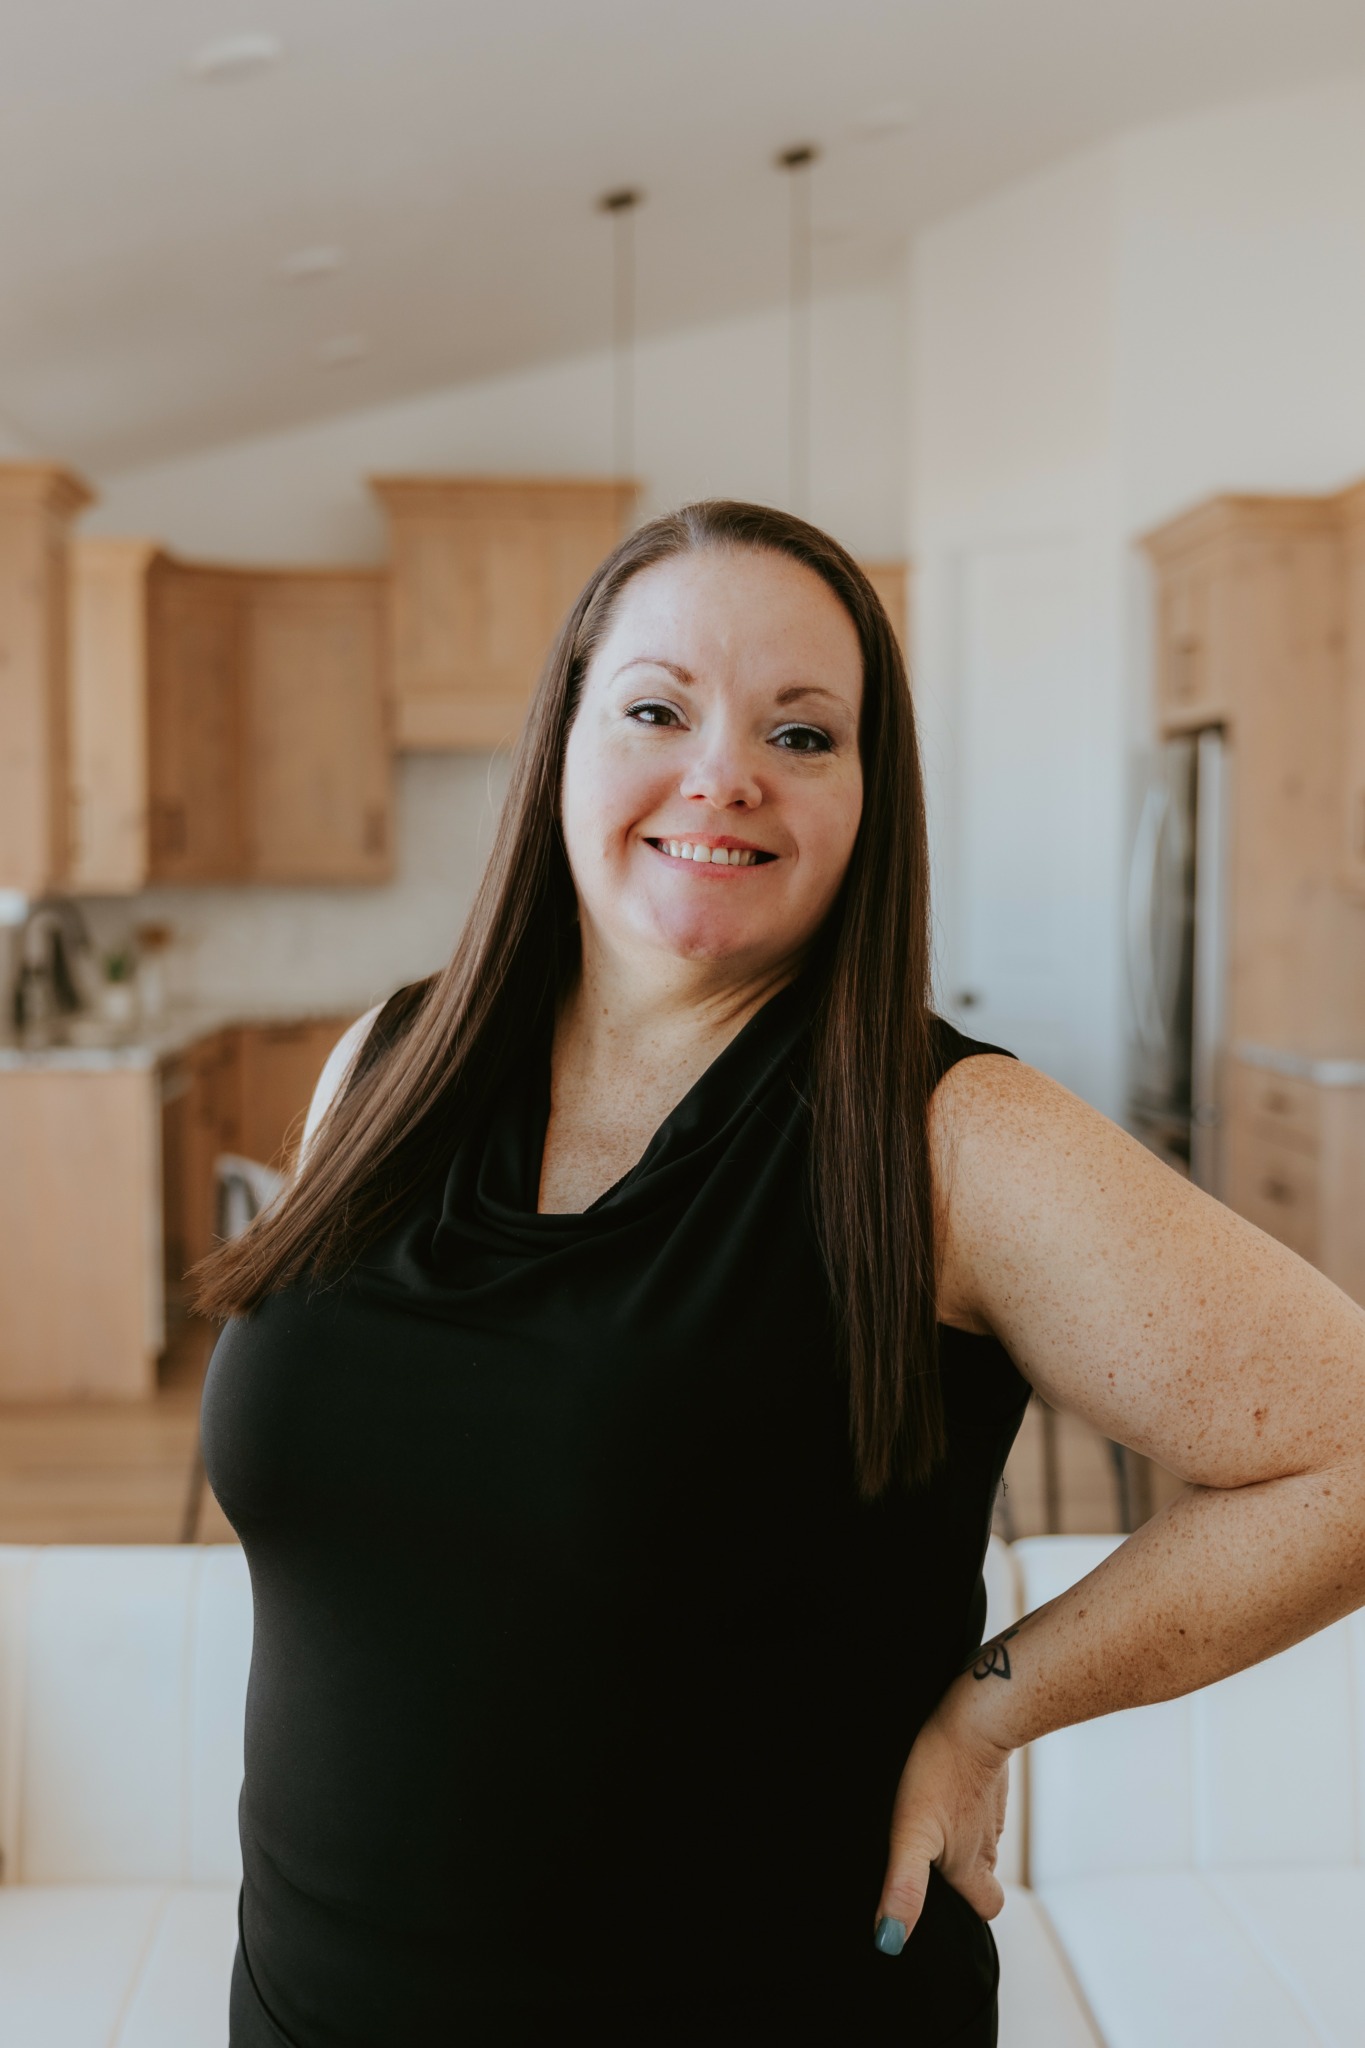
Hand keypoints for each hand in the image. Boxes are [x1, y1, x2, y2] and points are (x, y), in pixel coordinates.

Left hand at [872, 1675, 1013, 1954]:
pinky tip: (940, 1784)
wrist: (977, 1717)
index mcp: (974, 1864)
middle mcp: (989, 1841)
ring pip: (981, 1835)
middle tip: (931, 1859)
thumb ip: (904, 1886)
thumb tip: (889, 1941)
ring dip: (961, 1834)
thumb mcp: (912, 1834)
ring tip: (929, 1818)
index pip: (987, 1906)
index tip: (946, 1902)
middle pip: (984, 1872)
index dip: (970, 1908)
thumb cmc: (941, 1774)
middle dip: (964, 1873)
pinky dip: (962, 1800)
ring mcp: (992, 1806)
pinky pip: (978, 1799)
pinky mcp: (988, 1775)